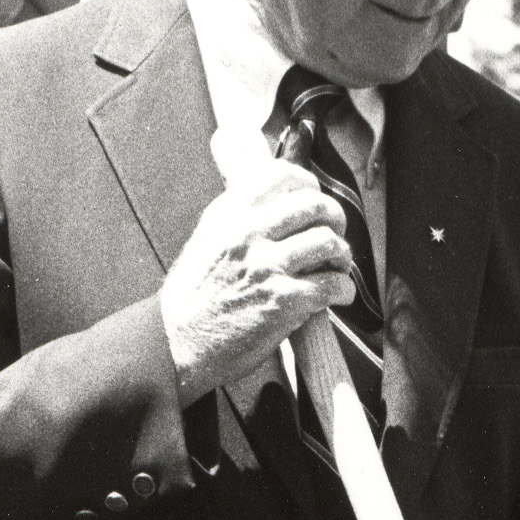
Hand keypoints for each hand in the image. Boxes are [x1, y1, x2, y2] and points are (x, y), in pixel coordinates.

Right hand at [158, 162, 353, 405]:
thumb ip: (238, 220)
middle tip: (335, 235)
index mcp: (229, 213)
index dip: (310, 187)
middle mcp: (247, 232)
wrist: (176, 343)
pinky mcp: (282, 301)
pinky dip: (343, 290)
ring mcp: (266, 266)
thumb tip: (276, 205)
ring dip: (342, 255)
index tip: (315, 202)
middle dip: (335, 219)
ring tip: (337, 267)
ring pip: (328, 242)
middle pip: (314, 205)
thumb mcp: (207, 241)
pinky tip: (338, 295)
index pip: (283, 176)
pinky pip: (331, 284)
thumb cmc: (193, 298)